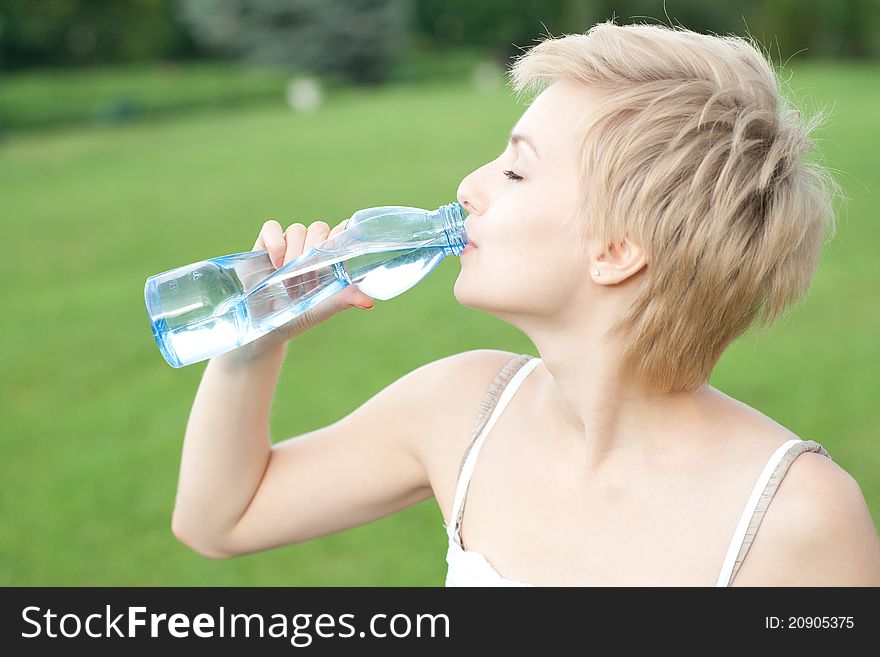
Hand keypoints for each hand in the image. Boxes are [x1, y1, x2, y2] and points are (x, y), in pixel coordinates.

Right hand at [247, 218, 374, 345]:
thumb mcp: (321, 310)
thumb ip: (343, 301)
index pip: (341, 233)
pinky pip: (272, 228)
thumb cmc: (297, 318)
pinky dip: (275, 244)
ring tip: (288, 279)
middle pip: (319, 228)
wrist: (263, 328)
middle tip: (305, 276)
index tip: (334, 250)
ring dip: (293, 253)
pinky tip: (275, 264)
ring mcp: (288, 245)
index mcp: (329, 260)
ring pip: (297, 229)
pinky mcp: (265, 244)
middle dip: (312, 250)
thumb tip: (369, 302)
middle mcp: (310, 249)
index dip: (340, 235)